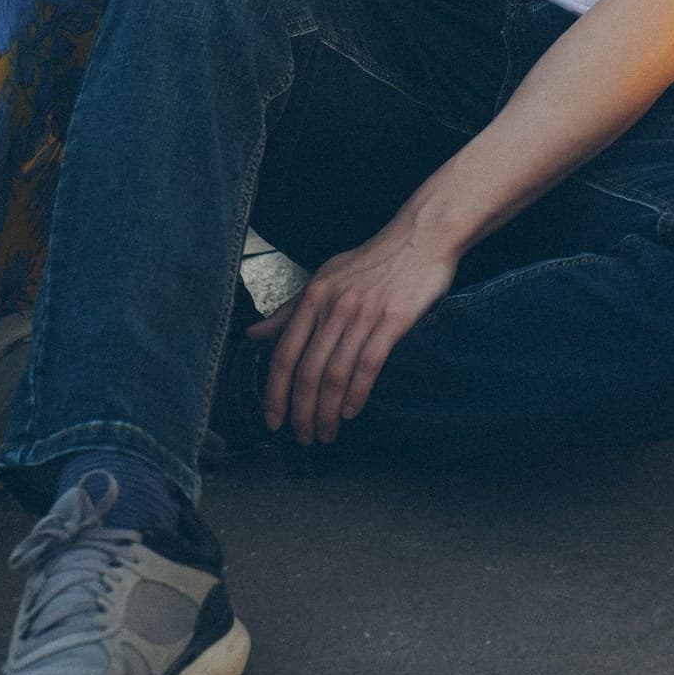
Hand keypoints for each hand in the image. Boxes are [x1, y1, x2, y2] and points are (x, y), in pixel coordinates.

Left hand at [249, 207, 459, 445]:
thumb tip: (253, 335)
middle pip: (307, 370)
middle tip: (302, 437)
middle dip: (301, 411)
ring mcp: (362, 313)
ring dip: (327, 410)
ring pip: (334, 373)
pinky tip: (351, 412)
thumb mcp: (325, 278)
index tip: (273, 420)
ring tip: (326, 433)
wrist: (420, 237)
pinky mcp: (392, 319)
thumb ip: (290, 309)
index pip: (284, 353)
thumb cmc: (372, 261)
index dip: (275, 392)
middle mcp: (332, 305)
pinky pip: (368, 364)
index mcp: (312, 296)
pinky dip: (357, 393)